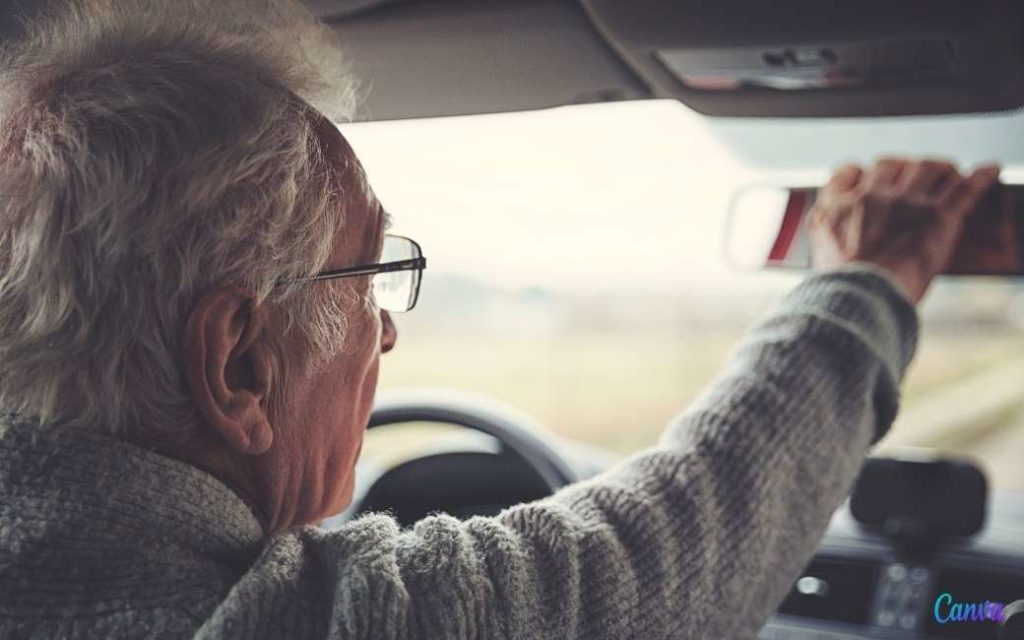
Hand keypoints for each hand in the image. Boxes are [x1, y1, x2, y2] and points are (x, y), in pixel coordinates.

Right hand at [810, 158, 1001, 302]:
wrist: (858, 298)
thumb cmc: (839, 288)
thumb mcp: (820, 253)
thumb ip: (829, 233)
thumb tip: (842, 236)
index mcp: (837, 206)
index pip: (850, 172)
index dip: (862, 175)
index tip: (870, 182)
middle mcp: (871, 197)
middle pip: (890, 164)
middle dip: (901, 169)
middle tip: (912, 181)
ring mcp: (905, 203)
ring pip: (927, 167)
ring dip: (939, 170)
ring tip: (948, 176)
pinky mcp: (938, 216)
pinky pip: (965, 188)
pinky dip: (981, 177)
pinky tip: (990, 169)